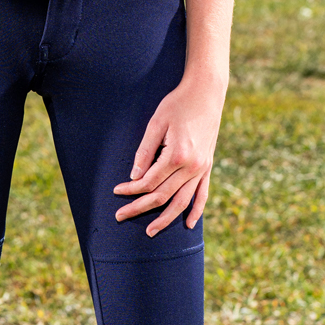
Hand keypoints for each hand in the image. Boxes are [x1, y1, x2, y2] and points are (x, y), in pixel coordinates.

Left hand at [113, 72, 227, 235]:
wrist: (206, 92)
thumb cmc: (177, 104)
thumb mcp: (156, 123)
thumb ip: (145, 152)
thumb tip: (134, 177)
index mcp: (177, 155)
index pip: (149, 182)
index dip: (131, 190)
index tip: (116, 191)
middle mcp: (192, 166)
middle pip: (162, 196)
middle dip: (139, 208)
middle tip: (120, 217)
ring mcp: (202, 168)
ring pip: (182, 202)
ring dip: (166, 219)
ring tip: (150, 231)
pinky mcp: (208, 166)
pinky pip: (203, 194)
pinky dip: (196, 210)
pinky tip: (188, 224)